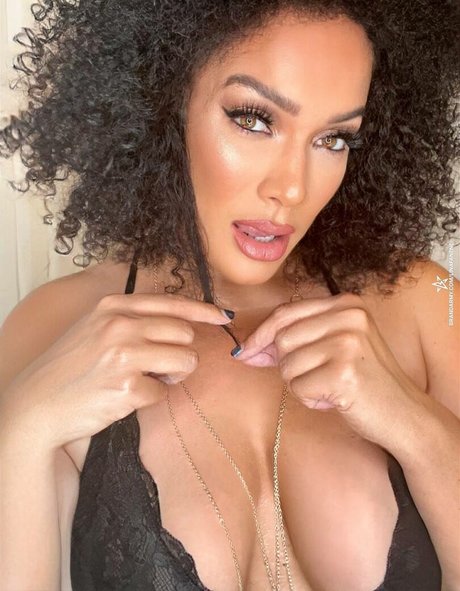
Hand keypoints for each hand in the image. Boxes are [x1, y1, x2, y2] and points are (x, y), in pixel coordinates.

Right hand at [0, 293, 231, 449]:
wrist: (38, 404)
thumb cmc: (72, 366)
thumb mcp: (96, 326)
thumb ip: (135, 319)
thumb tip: (184, 324)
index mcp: (114, 306)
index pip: (172, 303)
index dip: (203, 310)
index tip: (223, 317)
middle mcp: (121, 325)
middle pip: (185, 333)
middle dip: (180, 352)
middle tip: (159, 366)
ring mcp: (124, 355)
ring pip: (186, 361)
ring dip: (173, 375)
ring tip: (146, 379)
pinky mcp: (127, 388)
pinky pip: (164, 393)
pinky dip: (150, 398)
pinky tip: (126, 397)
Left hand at [233, 293, 421, 445]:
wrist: (404, 414)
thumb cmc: (365, 381)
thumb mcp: (335, 347)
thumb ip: (296, 341)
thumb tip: (246, 349)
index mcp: (346, 304)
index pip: (286, 312)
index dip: (260, 333)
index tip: (246, 351)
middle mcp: (349, 317)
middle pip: (283, 338)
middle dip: (288, 364)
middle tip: (314, 379)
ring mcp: (348, 343)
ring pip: (287, 364)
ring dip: (300, 384)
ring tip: (329, 388)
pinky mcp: (344, 372)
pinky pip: (298, 387)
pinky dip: (310, 399)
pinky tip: (334, 400)